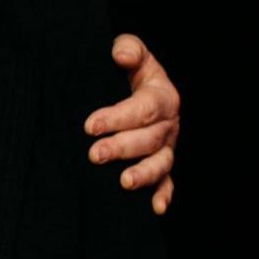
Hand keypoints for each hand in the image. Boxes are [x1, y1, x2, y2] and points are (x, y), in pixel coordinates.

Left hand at [86, 33, 179, 212]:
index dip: (118, 117)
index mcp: (162, 97)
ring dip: (144, 174)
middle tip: (95, 154)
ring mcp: (166, 147)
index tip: (90, 125)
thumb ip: (128, 49)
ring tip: (124, 182)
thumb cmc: (131, 70)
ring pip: (160, 163)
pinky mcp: (162, 165)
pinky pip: (167, 183)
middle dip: (122, 147)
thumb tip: (121, 56)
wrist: (139, 87)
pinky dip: (163, 196)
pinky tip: (156, 209)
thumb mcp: (131, 52)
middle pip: (149, 139)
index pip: (143, 109)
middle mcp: (168, 125)